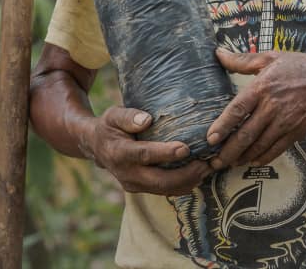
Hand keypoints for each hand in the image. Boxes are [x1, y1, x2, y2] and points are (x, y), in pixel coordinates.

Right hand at [86, 106, 210, 195]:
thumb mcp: (113, 115)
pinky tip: (198, 174)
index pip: (145, 155)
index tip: (186, 148)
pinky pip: (165, 191)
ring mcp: (134, 185)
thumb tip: (147, 119)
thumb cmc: (109, 126)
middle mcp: (127, 174)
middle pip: (159, 180)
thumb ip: (128, 116)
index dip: (165, 153)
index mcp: (119, 153)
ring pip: (165, 189)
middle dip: (185, 175)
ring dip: (188, 182)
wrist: (97, 147)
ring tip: (207, 169)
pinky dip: (183, 185)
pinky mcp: (141, 188)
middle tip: (206, 164)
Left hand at [206, 49, 305, 169]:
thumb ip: (242, 60)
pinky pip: (275, 150)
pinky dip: (262, 158)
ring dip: (242, 157)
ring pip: (259, 146)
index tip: (210, 138)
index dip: (223, 126)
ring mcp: (284, 122)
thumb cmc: (298, 66)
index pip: (237, 109)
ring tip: (229, 164)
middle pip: (246, 134)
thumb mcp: (270, 57)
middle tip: (214, 162)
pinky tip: (252, 161)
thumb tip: (218, 53)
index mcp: (262, 87)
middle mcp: (272, 107)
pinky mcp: (295, 132)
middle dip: (228, 151)